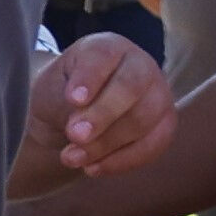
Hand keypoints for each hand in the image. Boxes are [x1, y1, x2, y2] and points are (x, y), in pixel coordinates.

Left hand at [36, 31, 170, 174]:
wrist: (70, 116)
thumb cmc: (59, 95)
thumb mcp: (50, 89)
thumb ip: (63, 102)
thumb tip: (81, 128)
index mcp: (109, 47)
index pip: (104, 56)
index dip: (90, 78)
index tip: (73, 100)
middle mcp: (141, 65)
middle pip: (131, 88)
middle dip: (102, 115)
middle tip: (74, 135)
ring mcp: (159, 95)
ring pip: (144, 120)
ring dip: (106, 144)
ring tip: (71, 158)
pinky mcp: (165, 126)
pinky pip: (153, 145)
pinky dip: (122, 161)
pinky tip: (92, 168)